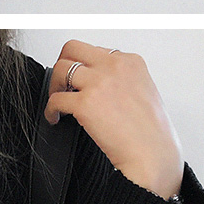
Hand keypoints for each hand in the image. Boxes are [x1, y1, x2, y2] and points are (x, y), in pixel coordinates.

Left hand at [46, 40, 183, 198]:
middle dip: (62, 63)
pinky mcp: (85, 103)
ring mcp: (98, 83)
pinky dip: (50, 109)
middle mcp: (114, 66)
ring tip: (57, 98)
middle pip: (73, 48)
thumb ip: (123, 80)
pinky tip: (55, 117)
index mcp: (131, 62)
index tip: (80, 78)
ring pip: (60, 69)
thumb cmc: (152, 132)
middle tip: (61, 81)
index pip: (97, 50)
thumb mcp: (145, 91)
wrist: (152, 154)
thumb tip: (101, 84)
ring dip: (54, 85)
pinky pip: (55, 99)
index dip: (85, 65)